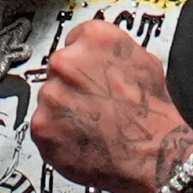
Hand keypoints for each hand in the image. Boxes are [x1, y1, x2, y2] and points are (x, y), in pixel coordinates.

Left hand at [28, 19, 192, 192]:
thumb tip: (100, 50)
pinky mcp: (40, 125)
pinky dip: (57, 132)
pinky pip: (43, 125)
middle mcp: (66, 62)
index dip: (85, 59)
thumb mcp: (145, 62)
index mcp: (94, 39)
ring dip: (63, 109)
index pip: (75, 39)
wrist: (151, 153)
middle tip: (95, 102)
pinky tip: (81, 136)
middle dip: (72, 84)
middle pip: (58, 68)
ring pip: (49, 97)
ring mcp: (50, 94)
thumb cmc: (151, 112)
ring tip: (91, 122)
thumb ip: (112, 50)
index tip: (90, 71)